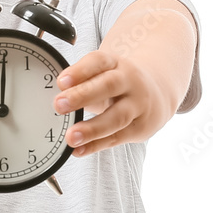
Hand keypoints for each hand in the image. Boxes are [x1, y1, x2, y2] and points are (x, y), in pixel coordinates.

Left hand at [53, 50, 171, 155]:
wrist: (157, 92)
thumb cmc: (119, 82)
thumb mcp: (104, 72)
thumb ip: (82, 80)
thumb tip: (56, 95)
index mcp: (115, 63)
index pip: (98, 62)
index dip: (79, 71)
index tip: (61, 82)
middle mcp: (129, 81)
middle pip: (108, 86)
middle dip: (82, 96)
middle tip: (58, 105)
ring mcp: (138, 105)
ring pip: (116, 117)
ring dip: (92, 129)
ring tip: (71, 137)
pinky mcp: (140, 127)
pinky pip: (117, 138)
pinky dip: (96, 145)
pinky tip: (79, 150)